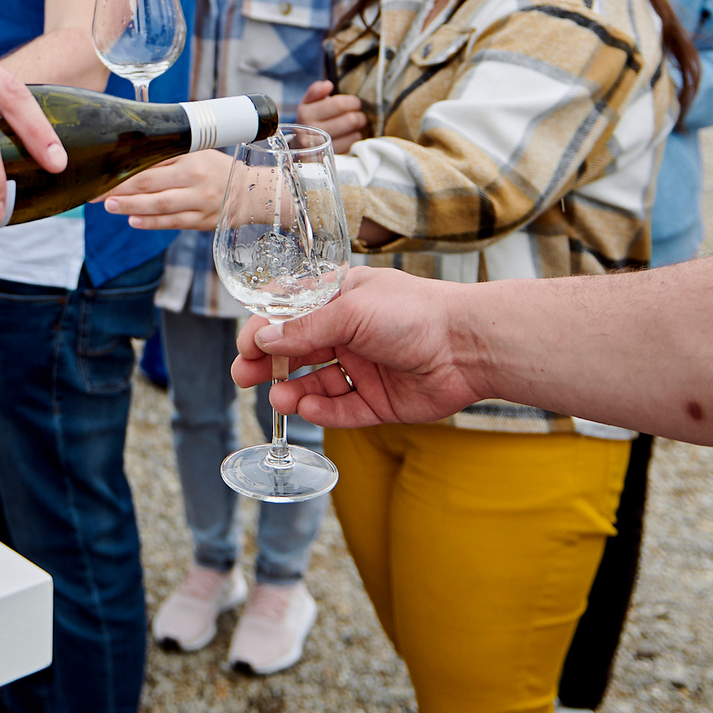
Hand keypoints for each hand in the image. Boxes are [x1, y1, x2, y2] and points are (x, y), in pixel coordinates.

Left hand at [101, 148, 233, 229]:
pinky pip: (172, 222)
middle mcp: (194, 179)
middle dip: (119, 190)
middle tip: (96, 193)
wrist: (250, 192)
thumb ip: (168, 156)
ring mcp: (198, 202)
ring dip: (131, 206)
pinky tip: (133, 220)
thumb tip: (131, 158)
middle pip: (150, 184)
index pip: (151, 164)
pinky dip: (151, 222)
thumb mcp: (197, 153)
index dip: (124, 171)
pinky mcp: (201, 221)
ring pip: (159, 205)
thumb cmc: (216, 169)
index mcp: (190, 158)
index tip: (102, 174)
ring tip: (110, 206)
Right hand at [230, 265, 488, 426]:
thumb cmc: (414, 312)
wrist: (468, 345)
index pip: (292, 315)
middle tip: (244, 376)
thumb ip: (305, 327)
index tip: (245, 345)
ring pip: (317, 384)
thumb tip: (262, 338)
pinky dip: (323, 411)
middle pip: (299, 352)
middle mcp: (351, 335)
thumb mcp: (351, 310)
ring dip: (294, 390)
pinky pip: (343, 409)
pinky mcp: (379, 402)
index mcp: (342, 301)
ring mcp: (364, 369)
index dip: (266, 330)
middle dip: (269, 364)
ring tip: (280, 397)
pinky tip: (308, 408)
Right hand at [298, 80, 364, 152]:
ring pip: (355, 135)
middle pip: (351, 120)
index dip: (352, 102)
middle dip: (359, 116)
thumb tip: (328, 85)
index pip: (339, 104)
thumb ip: (315, 91)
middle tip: (358, 115)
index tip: (354, 103)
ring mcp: (323, 148)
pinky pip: (353, 147)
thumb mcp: (307, 104)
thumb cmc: (309, 121)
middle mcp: (313, 132)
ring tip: (354, 126)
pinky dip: (355, 140)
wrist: (300, 148)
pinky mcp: (331, 158)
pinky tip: (350, 136)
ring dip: (358, 129)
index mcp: (306, 114)